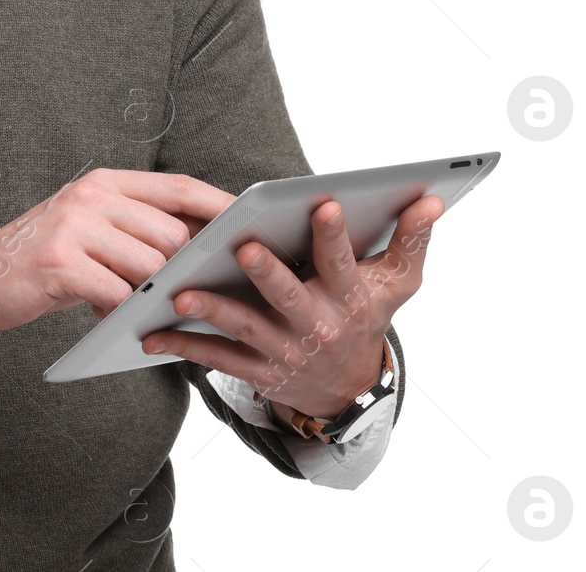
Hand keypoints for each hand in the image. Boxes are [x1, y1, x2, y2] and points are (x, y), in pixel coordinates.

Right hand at [0, 168, 236, 335]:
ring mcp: (74, 226)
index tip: (253, 223)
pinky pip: (117, 292)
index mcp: (104, 182)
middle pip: (172, 232)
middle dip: (183, 268)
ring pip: (150, 265)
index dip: (220, 205)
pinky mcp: (59, 262)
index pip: (178, 186)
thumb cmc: (41, 260)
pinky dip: (119, 310)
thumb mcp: (88, 228)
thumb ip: (135, 227)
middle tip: (183, 291)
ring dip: (149, 294)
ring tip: (130, 303)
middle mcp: (91, 195)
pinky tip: (105, 312)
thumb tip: (199, 244)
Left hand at [134, 193, 444, 418]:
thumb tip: (432, 198)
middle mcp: (317, 324)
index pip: (343, 261)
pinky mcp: (258, 371)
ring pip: (246, 328)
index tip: (325, 204)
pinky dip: (184, 344)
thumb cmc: (367, 316)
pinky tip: (153, 331)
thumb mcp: (397, 283)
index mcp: (350, 296)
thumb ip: (411, 239)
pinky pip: (218, 358)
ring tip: (181, 291)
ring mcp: (285, 350)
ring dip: (214, 309)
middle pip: (289, 296)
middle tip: (243, 246)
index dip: (335, 235)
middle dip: (267, 272)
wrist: (347, 388)